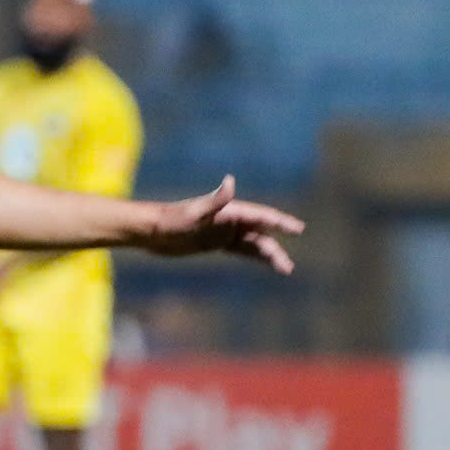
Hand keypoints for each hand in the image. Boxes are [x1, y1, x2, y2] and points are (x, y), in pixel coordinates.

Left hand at [136, 177, 302, 272]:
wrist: (151, 230)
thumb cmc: (171, 220)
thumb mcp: (194, 212)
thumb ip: (215, 200)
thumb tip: (230, 180)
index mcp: (229, 211)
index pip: (261, 216)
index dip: (280, 222)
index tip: (297, 228)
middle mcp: (230, 220)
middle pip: (261, 233)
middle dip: (276, 248)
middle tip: (287, 266)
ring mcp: (224, 231)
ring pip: (254, 244)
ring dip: (269, 255)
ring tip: (285, 269)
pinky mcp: (215, 242)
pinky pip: (242, 249)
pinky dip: (255, 255)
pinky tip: (266, 262)